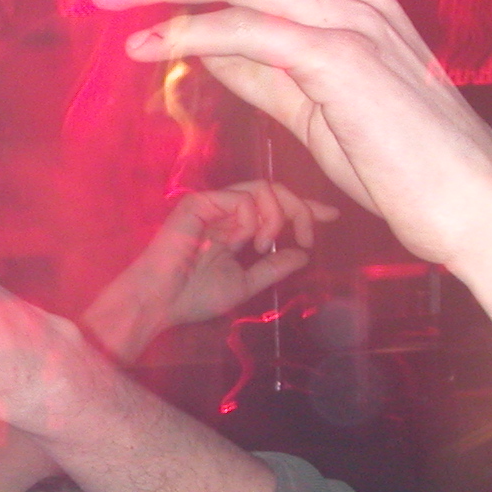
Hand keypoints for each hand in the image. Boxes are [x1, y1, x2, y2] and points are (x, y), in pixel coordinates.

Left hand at [81, 0, 491, 269]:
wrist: (469, 204)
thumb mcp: (310, 105)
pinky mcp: (344, 60)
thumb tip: (199, 41)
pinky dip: (192, 32)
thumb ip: (259, 69)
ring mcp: (349, 23)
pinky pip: (252, 32)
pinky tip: (146, 44)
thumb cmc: (399, 162)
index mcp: (342, 2)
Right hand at [83, 180, 336, 360]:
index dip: (304, 208)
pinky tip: (247, 241)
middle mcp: (222, 212)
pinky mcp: (198, 203)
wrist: (160, 303)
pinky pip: (241, 197)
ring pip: (262, 189)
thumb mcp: (246, 284)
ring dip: (277, 215)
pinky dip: (253, 217)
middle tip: (306, 236)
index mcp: (231, 228)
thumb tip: (303, 254)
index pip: (273, 207)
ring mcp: (210, 205)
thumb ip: (273, 268)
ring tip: (264, 245)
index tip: (331, 216)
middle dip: (299, 209)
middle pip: (274, 191)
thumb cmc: (192, 297)